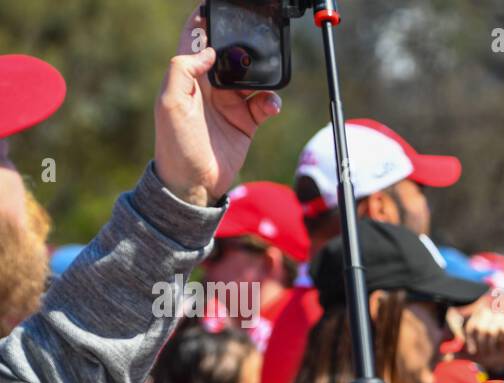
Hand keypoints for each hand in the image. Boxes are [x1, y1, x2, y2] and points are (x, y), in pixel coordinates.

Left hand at [153, 7, 281, 206]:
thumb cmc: (176, 145)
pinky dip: (272, 101)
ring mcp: (229, 103)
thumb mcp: (170, 103)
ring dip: (261, 76)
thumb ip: (183, 70)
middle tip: (254, 43)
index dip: (203, 20)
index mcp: (187, 77)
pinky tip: (271, 105)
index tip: (215, 6)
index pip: (194, 38)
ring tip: (264, 82)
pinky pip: (264, 103)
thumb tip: (209, 50)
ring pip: (251, 77)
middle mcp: (208, 86)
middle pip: (228, 54)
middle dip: (242, 46)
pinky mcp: (245, 121)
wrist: (194, 183)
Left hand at [459, 302, 503, 375]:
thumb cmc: (486, 355)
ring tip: (495, 349)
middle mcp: (487, 315)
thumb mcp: (470, 356)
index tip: (474, 351)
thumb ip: (458, 354)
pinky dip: (503, 340)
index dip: (471, 341)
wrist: (503, 363)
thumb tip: (444, 358)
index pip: (471, 327)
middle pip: (480, 327)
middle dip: (482, 344)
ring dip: (492, 344)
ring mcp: (499, 316)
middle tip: (486, 351)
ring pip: (491, 330)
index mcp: (475, 320)